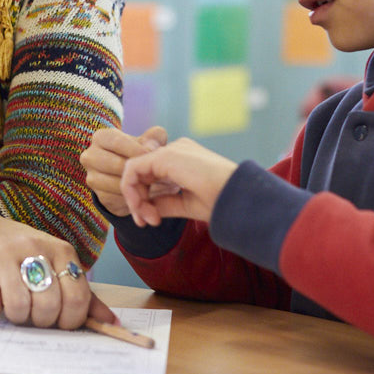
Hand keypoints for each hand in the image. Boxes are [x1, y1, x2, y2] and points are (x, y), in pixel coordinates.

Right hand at [0, 213, 115, 329]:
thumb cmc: (25, 254)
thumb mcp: (57, 266)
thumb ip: (83, 295)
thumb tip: (111, 323)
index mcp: (62, 251)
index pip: (77, 297)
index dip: (69, 320)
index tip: (59, 322)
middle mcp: (36, 248)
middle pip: (48, 305)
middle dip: (41, 321)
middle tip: (33, 315)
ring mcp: (5, 253)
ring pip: (18, 305)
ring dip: (16, 317)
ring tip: (14, 308)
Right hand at [79, 125, 168, 215]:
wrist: (128, 175)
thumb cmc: (138, 152)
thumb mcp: (147, 141)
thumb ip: (153, 138)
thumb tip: (150, 148)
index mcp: (100, 138)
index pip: (118, 142)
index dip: (138, 150)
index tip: (154, 156)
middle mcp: (90, 156)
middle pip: (116, 165)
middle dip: (138, 170)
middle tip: (156, 174)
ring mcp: (92, 178)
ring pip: (117, 184)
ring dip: (137, 186)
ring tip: (154, 184)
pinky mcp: (99, 196)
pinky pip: (118, 199)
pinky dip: (133, 198)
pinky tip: (145, 194)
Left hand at [121, 137, 238, 226]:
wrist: (241, 199)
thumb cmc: (222, 202)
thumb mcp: (186, 204)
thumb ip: (164, 202)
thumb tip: (143, 208)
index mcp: (183, 159)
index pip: (151, 174)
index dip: (144, 199)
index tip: (152, 222)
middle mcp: (176, 150)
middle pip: (141, 172)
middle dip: (138, 201)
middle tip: (147, 223)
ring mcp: (171, 150)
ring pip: (134, 170)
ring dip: (135, 198)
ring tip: (149, 220)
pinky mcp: (166, 156)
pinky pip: (133, 169)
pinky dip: (132, 191)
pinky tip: (144, 210)